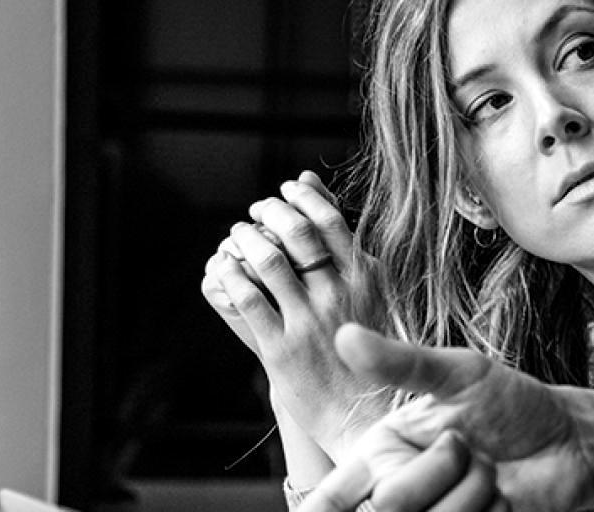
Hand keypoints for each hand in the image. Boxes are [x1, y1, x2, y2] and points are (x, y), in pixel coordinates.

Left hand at [205, 171, 388, 454]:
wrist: (366, 411)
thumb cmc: (368, 346)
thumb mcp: (369, 290)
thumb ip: (342, 241)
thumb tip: (309, 181)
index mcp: (367, 278)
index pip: (330, 220)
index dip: (301, 199)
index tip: (284, 191)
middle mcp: (340, 296)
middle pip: (297, 233)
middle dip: (269, 212)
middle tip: (256, 210)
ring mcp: (310, 322)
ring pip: (268, 262)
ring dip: (245, 240)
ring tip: (238, 235)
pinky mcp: (281, 349)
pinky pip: (247, 300)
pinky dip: (230, 276)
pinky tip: (224, 267)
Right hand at [299, 324, 593, 511]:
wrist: (568, 440)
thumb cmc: (510, 403)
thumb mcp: (460, 374)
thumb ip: (402, 363)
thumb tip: (345, 336)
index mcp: (377, 456)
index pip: (327, 501)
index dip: (322, 510)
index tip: (362, 494)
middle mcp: (395, 494)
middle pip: (390, 506)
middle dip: (443, 469)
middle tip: (469, 446)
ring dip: (475, 493)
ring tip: (490, 471)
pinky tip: (504, 497)